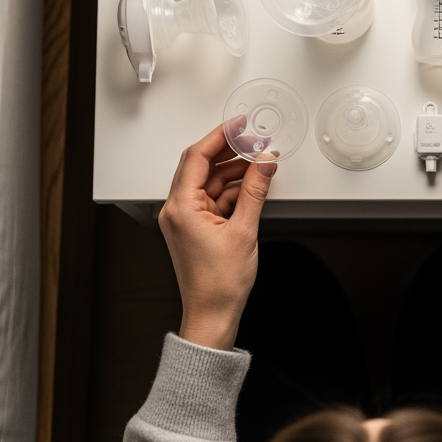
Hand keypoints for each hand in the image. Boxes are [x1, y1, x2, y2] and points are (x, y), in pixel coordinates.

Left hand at [157, 123, 276, 350]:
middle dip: (229, 151)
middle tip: (254, 142)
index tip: (240, 126)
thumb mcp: (244, 230)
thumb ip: (255, 191)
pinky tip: (252, 186)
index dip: (220, 136)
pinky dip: (232, 190)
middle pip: (200, 165)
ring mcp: (185, 218)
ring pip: (209, 181)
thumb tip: (265, 164)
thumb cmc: (219, 284)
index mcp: (180, 207)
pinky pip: (213, 198)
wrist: (213, 315)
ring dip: (233, 171)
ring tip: (260, 164)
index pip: (197, 157)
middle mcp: (176, 209)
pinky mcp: (195, 227)